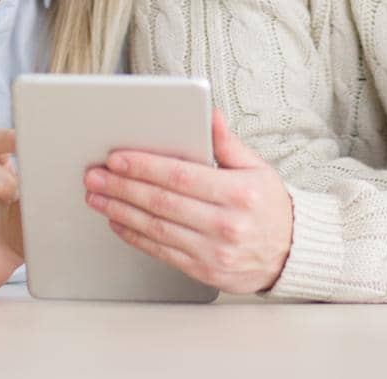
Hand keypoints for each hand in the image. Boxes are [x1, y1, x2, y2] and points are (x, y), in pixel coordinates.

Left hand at [85, 108, 291, 293]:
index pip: (180, 176)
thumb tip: (209, 114)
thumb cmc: (270, 205)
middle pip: (162, 203)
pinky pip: (162, 252)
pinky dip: (135, 236)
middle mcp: (227, 225)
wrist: (292, 254)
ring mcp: (215, 252)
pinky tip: (117, 222)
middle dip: (122, 188)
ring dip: (120, 211)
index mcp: (239, 193)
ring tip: (96, 197)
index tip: (116, 158)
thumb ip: (228, 143)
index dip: (144, 167)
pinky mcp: (205, 271)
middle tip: (94, 176)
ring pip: (157, 229)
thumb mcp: (258, 167)